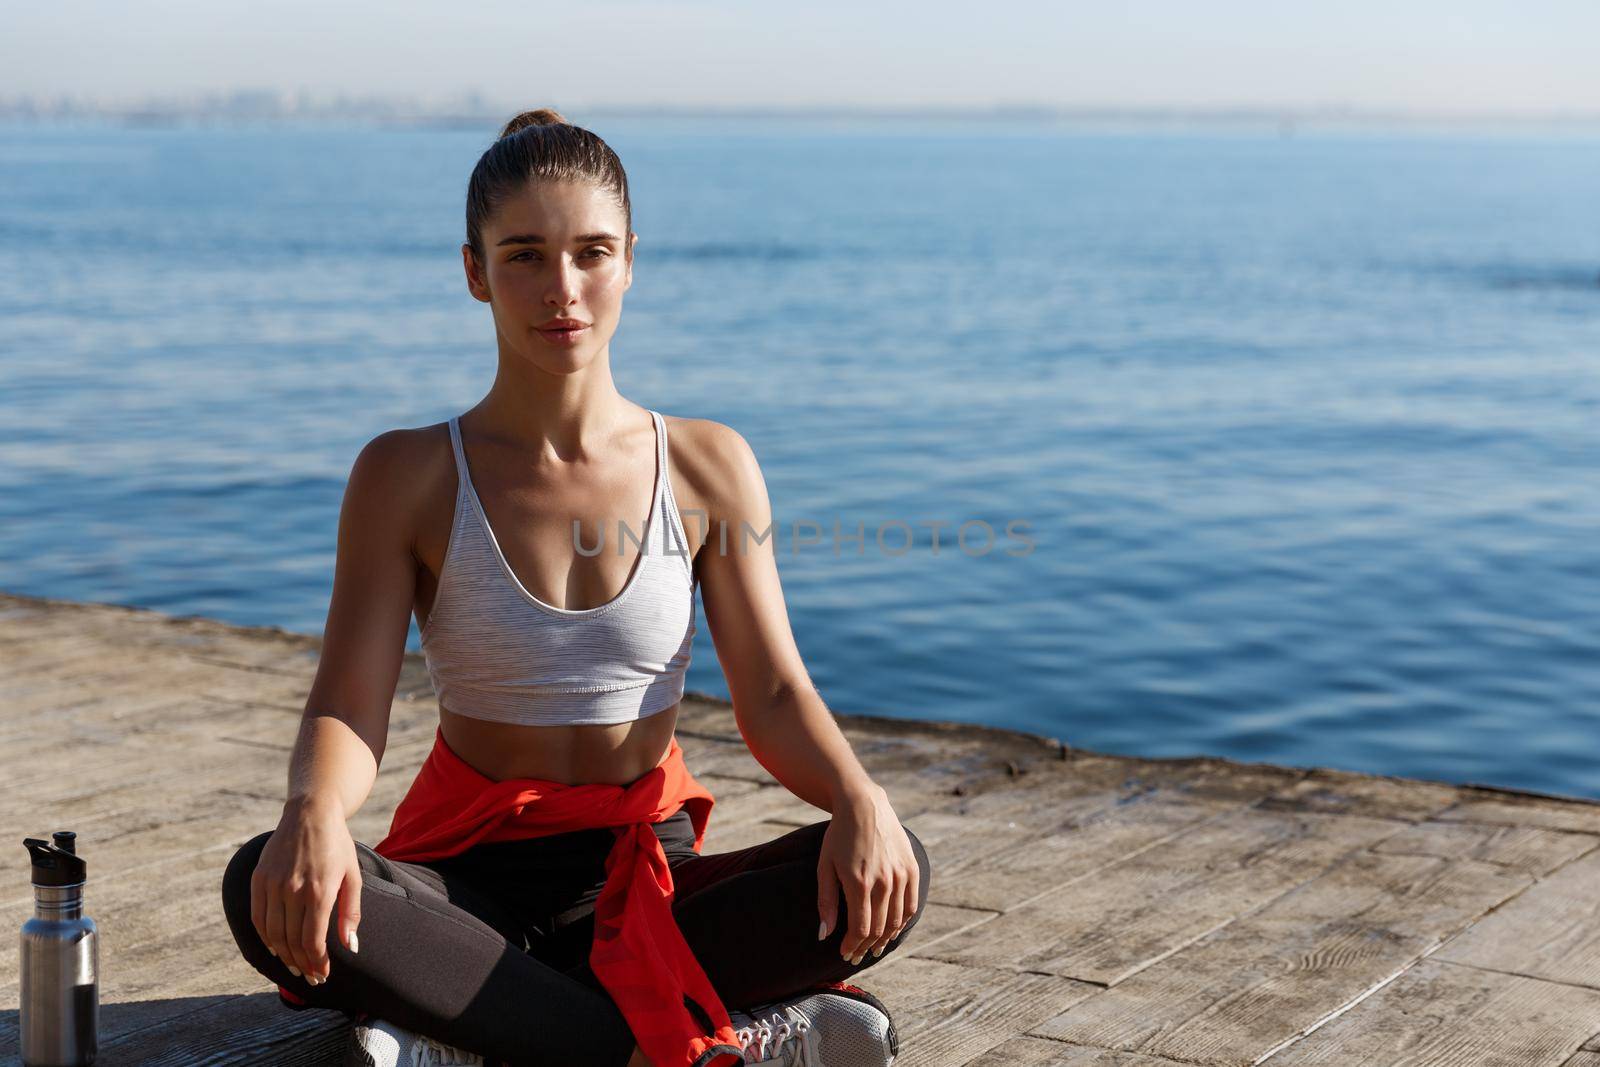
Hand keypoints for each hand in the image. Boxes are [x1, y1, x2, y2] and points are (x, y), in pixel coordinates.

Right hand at [250, 799, 362, 984]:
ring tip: (295, 966)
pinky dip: (265, 937)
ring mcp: (273, 884)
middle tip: (310, 977)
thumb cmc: (337, 846)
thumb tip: (351, 947)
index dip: (316, 963)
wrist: (310, 813)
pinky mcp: (259, 879)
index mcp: (320, 891)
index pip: (312, 941)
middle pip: (292, 941)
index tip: (322, 975)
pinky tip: (275, 947)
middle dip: (302, 964)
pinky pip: (258, 917)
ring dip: (283, 955)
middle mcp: (293, 890)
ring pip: (273, 934)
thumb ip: (351, 913)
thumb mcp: (353, 876)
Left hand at [816, 784, 919, 964]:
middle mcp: (884, 881)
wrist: (864, 805)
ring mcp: (901, 875)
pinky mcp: (912, 869)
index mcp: (859, 882)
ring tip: (873, 948)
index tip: (844, 953)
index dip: (852, 946)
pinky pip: (911, 906)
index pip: (860, 929)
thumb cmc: (839, 836)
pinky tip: (891, 930)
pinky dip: (902, 923)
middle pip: (879, 928)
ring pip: (897, 921)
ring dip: (885, 939)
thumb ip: (826, 902)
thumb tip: (825, 935)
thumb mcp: (825, 867)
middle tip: (856, 955)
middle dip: (865, 947)